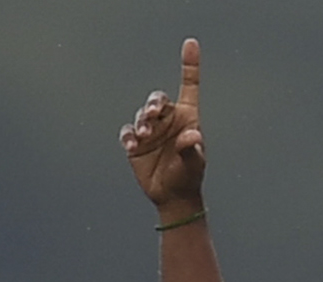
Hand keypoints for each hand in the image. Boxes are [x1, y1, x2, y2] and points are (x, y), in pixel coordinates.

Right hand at [122, 38, 205, 211]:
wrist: (172, 196)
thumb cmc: (189, 177)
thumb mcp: (193, 164)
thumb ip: (191, 149)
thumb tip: (192, 137)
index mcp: (187, 117)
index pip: (189, 86)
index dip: (190, 65)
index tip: (191, 44)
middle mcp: (168, 119)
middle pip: (158, 100)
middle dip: (153, 104)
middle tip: (152, 115)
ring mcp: (151, 130)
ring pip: (141, 115)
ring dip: (141, 122)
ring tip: (144, 136)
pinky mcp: (136, 142)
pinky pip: (128, 132)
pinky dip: (128, 136)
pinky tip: (132, 145)